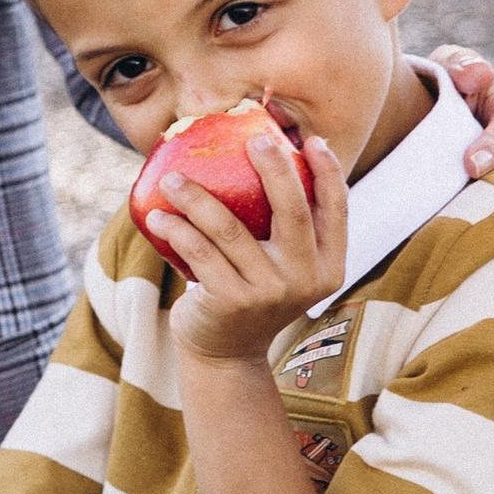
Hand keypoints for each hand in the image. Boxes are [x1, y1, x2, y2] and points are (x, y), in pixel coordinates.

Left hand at [152, 119, 350, 363]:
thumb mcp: (283, 266)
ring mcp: (269, 292)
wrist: (226, 353)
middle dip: (275, 169)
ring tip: (172, 179)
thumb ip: (288, 227)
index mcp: (328, 266)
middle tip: (253, 141)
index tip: (311, 139)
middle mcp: (305, 280)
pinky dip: (176, 229)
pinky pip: (200, 252)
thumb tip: (271, 151)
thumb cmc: (252, 290)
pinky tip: (157, 216)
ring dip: (197, 197)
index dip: (329, 171)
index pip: (337, 210)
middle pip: (292, 211)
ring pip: (231, 229)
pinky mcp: (232, 302)